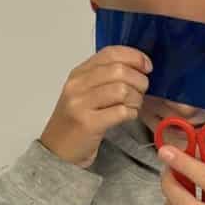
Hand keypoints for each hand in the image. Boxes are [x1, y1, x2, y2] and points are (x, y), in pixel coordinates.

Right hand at [40, 47, 150, 168]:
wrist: (57, 151)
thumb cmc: (76, 121)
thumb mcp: (85, 92)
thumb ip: (105, 77)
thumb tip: (138, 67)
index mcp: (78, 73)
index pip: (110, 53)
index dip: (134, 57)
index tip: (147, 66)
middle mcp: (78, 85)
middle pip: (119, 71)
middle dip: (139, 81)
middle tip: (141, 92)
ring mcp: (81, 104)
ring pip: (122, 90)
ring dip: (136, 99)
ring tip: (134, 106)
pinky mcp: (89, 123)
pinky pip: (121, 112)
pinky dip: (132, 113)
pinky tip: (128, 116)